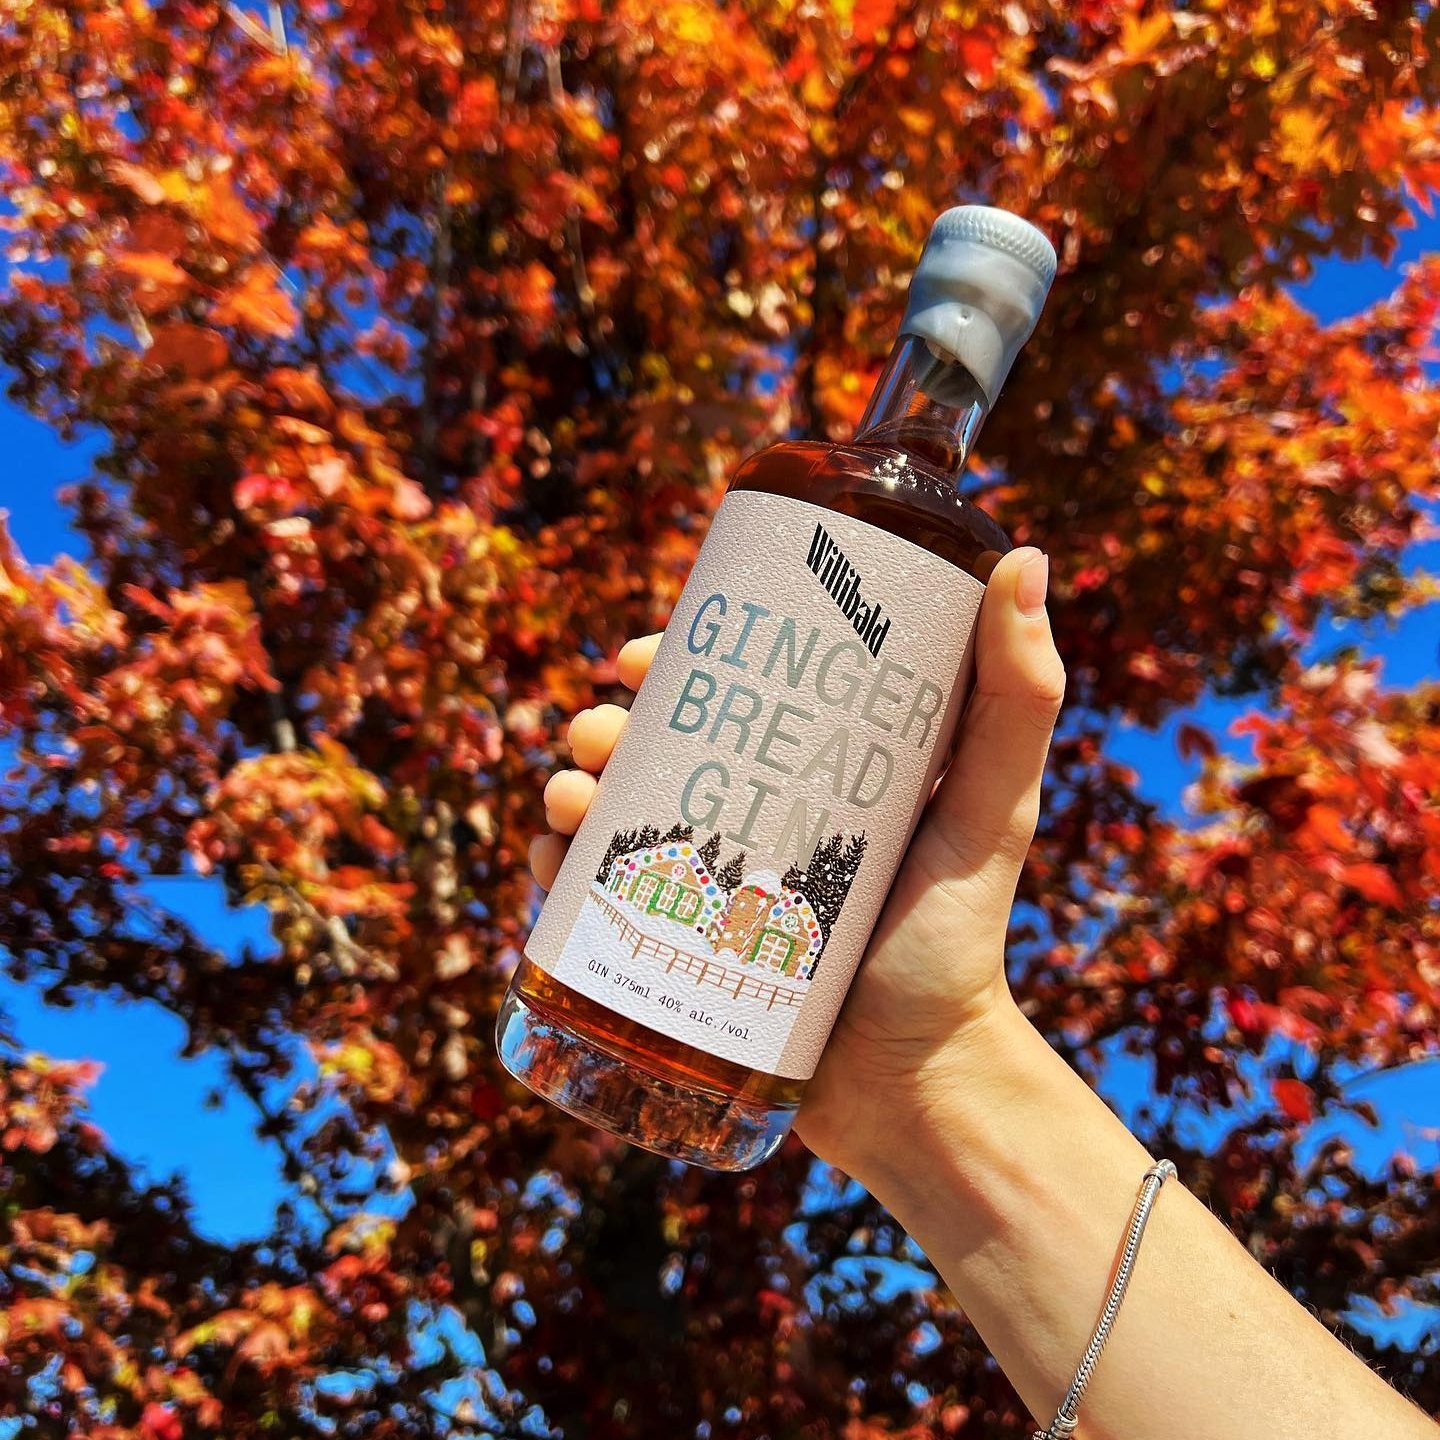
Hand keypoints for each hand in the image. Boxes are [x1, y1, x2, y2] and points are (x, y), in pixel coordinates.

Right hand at [530, 545, 1063, 1180]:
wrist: (912, 1087)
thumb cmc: (955, 944)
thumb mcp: (989, 812)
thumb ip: (1017, 699)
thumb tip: (1025, 556)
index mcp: (807, 775)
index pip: (727, 695)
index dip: (672, 663)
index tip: (639, 654)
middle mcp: (748, 823)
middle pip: (653, 751)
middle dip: (605, 726)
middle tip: (600, 732)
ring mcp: (703, 890)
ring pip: (610, 819)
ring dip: (571, 792)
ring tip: (571, 802)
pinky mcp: (670, 953)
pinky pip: (592, 903)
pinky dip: (557, 874)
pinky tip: (551, 864)